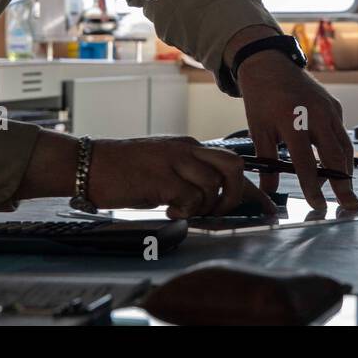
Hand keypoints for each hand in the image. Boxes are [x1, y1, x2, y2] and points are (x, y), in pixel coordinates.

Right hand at [87, 136, 275, 219]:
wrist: (89, 163)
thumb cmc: (123, 169)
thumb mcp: (162, 167)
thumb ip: (187, 177)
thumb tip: (211, 201)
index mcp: (189, 146)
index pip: (231, 163)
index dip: (254, 190)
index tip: (268, 208)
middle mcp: (186, 149)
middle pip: (234, 167)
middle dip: (236, 195)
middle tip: (217, 211)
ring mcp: (174, 162)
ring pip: (214, 185)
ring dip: (206, 206)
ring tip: (184, 209)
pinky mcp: (161, 178)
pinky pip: (190, 198)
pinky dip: (186, 210)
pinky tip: (169, 210)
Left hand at [238, 55, 357, 211]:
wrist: (270, 64)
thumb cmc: (262, 97)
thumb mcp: (258, 129)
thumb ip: (266, 160)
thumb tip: (269, 190)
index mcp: (293, 120)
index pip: (305, 161)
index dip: (312, 186)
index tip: (319, 205)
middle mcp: (316, 115)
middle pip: (335, 156)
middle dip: (343, 184)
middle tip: (350, 205)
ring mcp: (329, 109)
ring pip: (344, 146)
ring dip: (345, 170)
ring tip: (342, 190)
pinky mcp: (334, 106)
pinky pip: (341, 134)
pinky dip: (340, 151)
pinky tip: (332, 164)